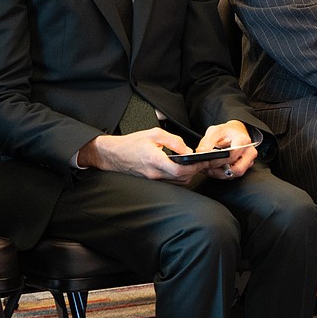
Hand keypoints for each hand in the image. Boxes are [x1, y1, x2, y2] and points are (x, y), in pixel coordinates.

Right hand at [76, 127, 204, 180]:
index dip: (195, 167)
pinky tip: (181, 168)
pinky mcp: (152, 180)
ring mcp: (153, 179)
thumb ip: (174, 141)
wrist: (113, 154)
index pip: (179, 170)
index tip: (203, 161)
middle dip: (195, 171)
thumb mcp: (154, 134)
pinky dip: (179, 177)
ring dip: (188, 175)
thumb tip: (187, 149)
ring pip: (177, 182)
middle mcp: (154, 173)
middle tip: (201, 162)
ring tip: (193, 164)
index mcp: (155, 160)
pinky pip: (170, 182)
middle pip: (182, 179)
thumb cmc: (131, 143)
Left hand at [197, 119, 256, 179]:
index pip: (233, 155)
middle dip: (219, 171)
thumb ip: (207, 142)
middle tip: (207, 166)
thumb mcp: (215, 131)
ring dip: (218, 174)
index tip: (208, 160)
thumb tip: (201, 152)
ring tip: (208, 168)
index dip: (219, 160)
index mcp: (243, 141)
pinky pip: (231, 176)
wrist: (234, 133)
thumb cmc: (227, 132)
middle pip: (237, 169)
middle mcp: (249, 152)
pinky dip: (220, 175)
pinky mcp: (243, 168)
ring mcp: (248, 161)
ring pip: (233, 175)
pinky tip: (212, 169)